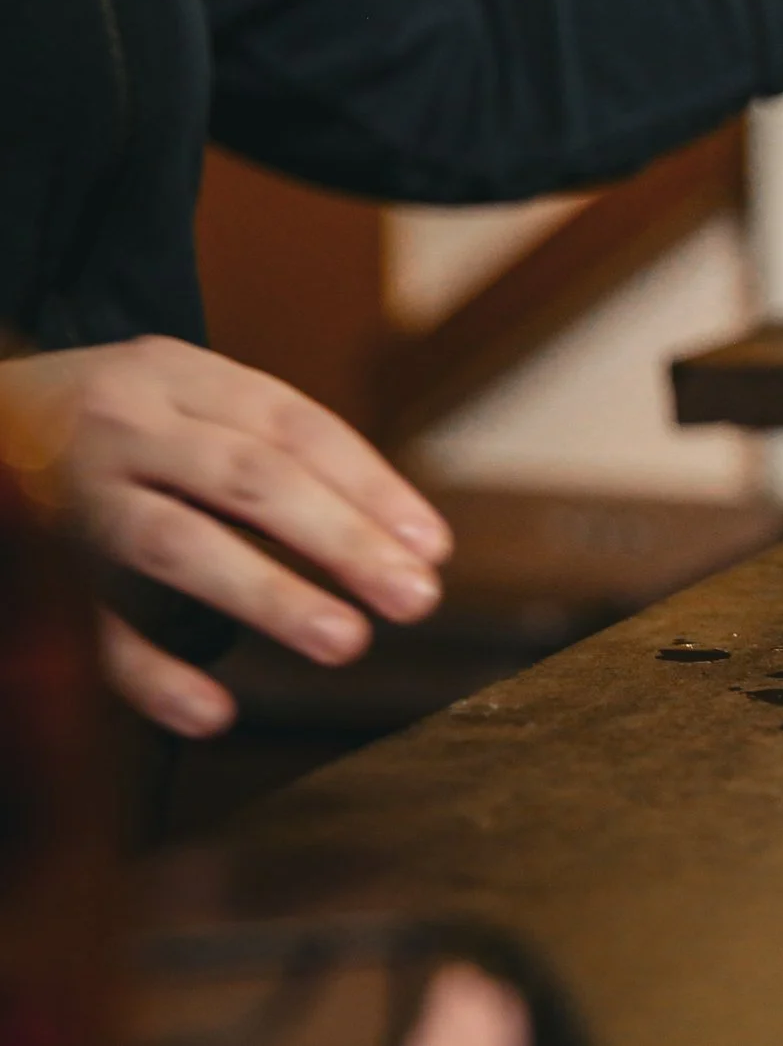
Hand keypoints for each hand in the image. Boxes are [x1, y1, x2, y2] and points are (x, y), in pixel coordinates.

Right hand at [0, 337, 452, 737]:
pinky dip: (152, 674)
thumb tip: (392, 539)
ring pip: (176, 544)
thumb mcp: (174, 399)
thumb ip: (261, 444)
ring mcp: (72, 498)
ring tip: (346, 642)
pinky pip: (91, 627)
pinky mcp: (27, 569)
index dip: (372, 487)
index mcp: (177, 378)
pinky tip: (214, 712)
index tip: (433, 548)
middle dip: (342, 540)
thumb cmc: (100, 423)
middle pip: (251, 479)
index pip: (295, 427)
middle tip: (417, 598)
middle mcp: (126, 427)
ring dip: (267, 595)